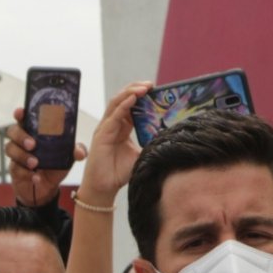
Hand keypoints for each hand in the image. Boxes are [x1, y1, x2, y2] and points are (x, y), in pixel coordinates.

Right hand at [5, 110, 88, 205]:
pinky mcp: (14, 169)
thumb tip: (79, 152)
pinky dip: (26, 173)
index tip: (21, 112)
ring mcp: (17, 155)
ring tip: (35, 164)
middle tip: (33, 144)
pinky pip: (15, 168)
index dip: (20, 113)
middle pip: (12, 131)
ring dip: (23, 156)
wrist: (47, 188)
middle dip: (21, 136)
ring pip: (10, 149)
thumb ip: (76, 151)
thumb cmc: (55, 166)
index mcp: (34, 132)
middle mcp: (22, 141)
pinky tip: (36, 178)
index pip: (23, 118)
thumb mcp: (68, 157)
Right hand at [77, 81, 151, 202]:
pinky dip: (123, 105)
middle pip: (123, 99)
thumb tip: (170, 138)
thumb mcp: (141, 154)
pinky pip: (113, 116)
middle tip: (151, 84)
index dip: (141, 95)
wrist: (105, 187)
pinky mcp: (101, 134)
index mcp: (122, 127)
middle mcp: (112, 124)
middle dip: (136, 89)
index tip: (155, 89)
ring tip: (144, 88)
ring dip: (130, 93)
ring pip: (116, 103)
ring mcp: (106, 128)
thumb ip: (151, 144)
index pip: (130, 104)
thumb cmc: (120, 173)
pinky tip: (133, 99)